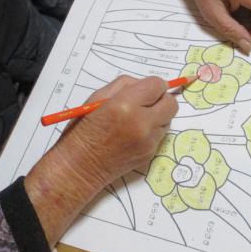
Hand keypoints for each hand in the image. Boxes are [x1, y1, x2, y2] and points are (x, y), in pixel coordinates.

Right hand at [24, 76, 177, 244]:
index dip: (153, 85)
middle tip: (145, 103)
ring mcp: (148, 140)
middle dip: (160, 99)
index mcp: (125, 104)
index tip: (144, 90)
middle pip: (171, 103)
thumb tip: (143, 84)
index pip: (158, 85)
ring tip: (136, 120)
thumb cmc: (82, 130)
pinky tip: (133, 134)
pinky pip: (160, 135)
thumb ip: (123, 86)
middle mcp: (142, 122)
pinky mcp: (150, 153)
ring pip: (168, 119)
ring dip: (157, 116)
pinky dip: (151, 131)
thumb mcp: (96, 98)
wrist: (79, 167)